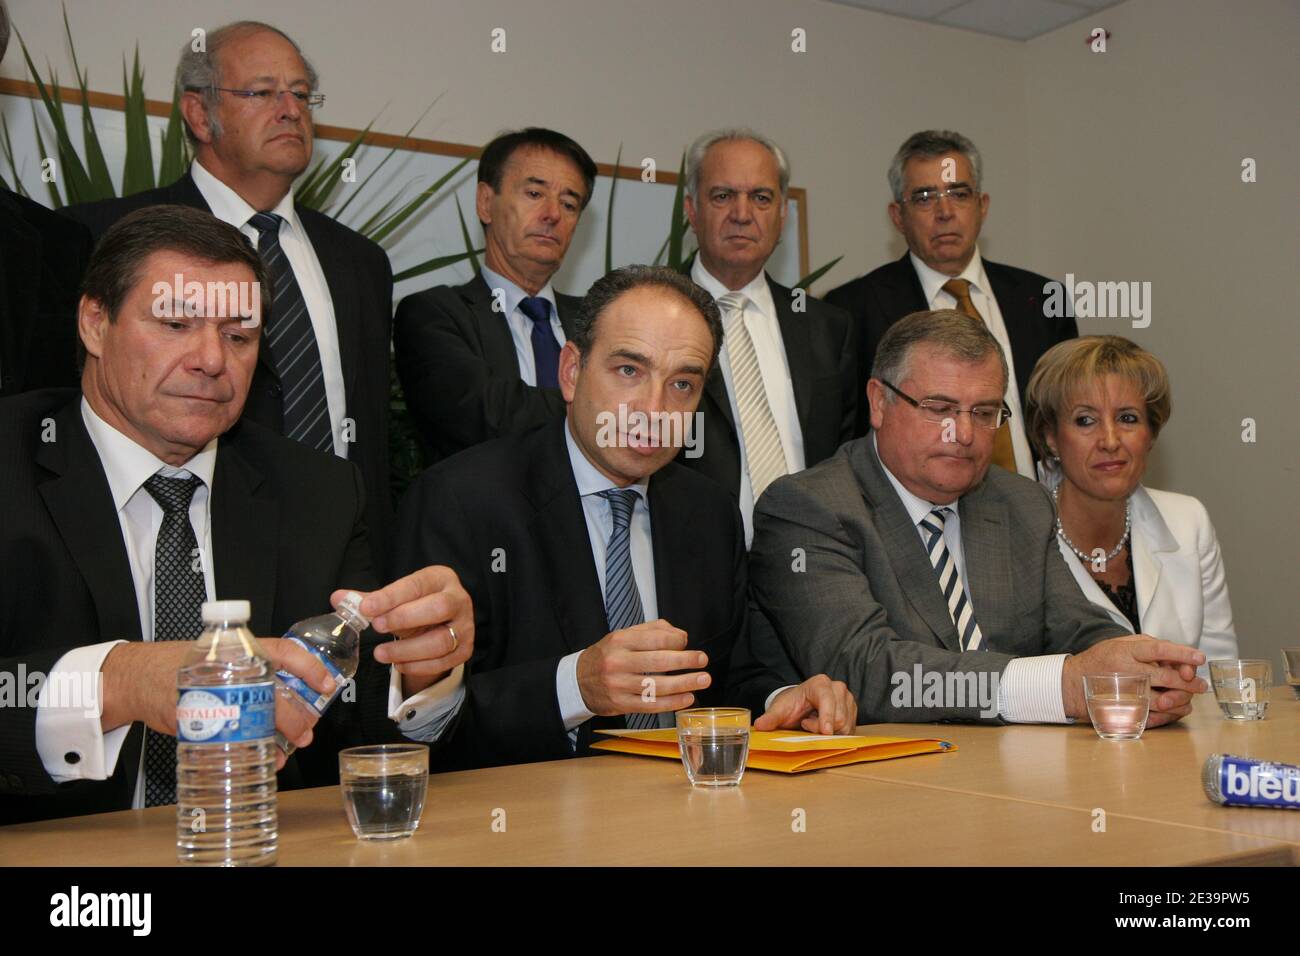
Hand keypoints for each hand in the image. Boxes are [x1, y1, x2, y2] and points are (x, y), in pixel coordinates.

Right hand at [100, 636, 336, 771]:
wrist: (136, 676)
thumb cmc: (183, 664)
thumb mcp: (221, 654)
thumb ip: (252, 667)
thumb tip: (291, 690)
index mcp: (241, 648)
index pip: (285, 652)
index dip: (310, 668)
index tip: (327, 684)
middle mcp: (229, 668)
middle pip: (274, 695)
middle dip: (294, 719)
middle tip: (305, 733)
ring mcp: (211, 693)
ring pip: (254, 719)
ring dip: (274, 739)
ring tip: (284, 752)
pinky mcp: (195, 716)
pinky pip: (228, 737)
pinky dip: (246, 750)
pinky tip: (257, 757)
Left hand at [350, 566, 473, 697]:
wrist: (442, 623)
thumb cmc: (416, 605)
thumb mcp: (396, 598)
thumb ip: (369, 599)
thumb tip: (337, 598)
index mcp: (441, 578)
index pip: (416, 585)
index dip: (390, 597)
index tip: (366, 608)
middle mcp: (459, 600)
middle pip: (439, 608)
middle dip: (404, 618)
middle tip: (377, 626)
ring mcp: (466, 627)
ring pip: (441, 641)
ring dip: (407, 649)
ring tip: (380, 653)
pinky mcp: (465, 650)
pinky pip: (443, 662)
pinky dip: (417, 666)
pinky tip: (397, 664)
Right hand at [576, 619, 709, 716]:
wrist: (579, 681)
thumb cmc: (608, 656)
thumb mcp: (624, 636)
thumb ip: (653, 630)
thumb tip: (681, 636)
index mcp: (620, 641)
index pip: (655, 639)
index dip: (676, 640)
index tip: (687, 642)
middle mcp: (618, 662)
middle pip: (659, 661)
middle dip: (686, 661)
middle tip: (703, 660)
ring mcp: (618, 685)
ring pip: (657, 686)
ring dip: (684, 683)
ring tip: (703, 679)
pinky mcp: (621, 704)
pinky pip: (651, 705)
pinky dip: (672, 703)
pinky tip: (687, 698)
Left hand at [754, 675, 857, 734]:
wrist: (799, 704)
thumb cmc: (790, 705)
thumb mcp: (779, 710)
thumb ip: (771, 717)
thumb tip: (759, 725)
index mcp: (820, 683)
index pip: (828, 701)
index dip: (827, 718)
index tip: (825, 732)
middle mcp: (837, 688)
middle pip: (839, 717)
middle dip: (822, 728)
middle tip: (805, 724)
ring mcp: (847, 699)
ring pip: (846, 725)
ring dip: (829, 732)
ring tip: (814, 724)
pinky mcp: (852, 711)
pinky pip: (850, 730)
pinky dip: (837, 734)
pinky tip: (824, 728)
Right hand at [1061, 635, 1206, 725]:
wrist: (1072, 683)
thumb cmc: (1101, 660)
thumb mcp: (1120, 644)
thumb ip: (1147, 646)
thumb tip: (1177, 656)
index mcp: (1126, 651)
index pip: (1159, 650)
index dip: (1181, 654)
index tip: (1200, 658)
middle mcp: (1126, 671)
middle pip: (1166, 677)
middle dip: (1189, 682)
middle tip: (1201, 685)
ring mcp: (1125, 693)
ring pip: (1163, 700)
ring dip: (1182, 700)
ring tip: (1189, 698)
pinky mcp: (1123, 710)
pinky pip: (1153, 716)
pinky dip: (1169, 715)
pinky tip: (1176, 709)